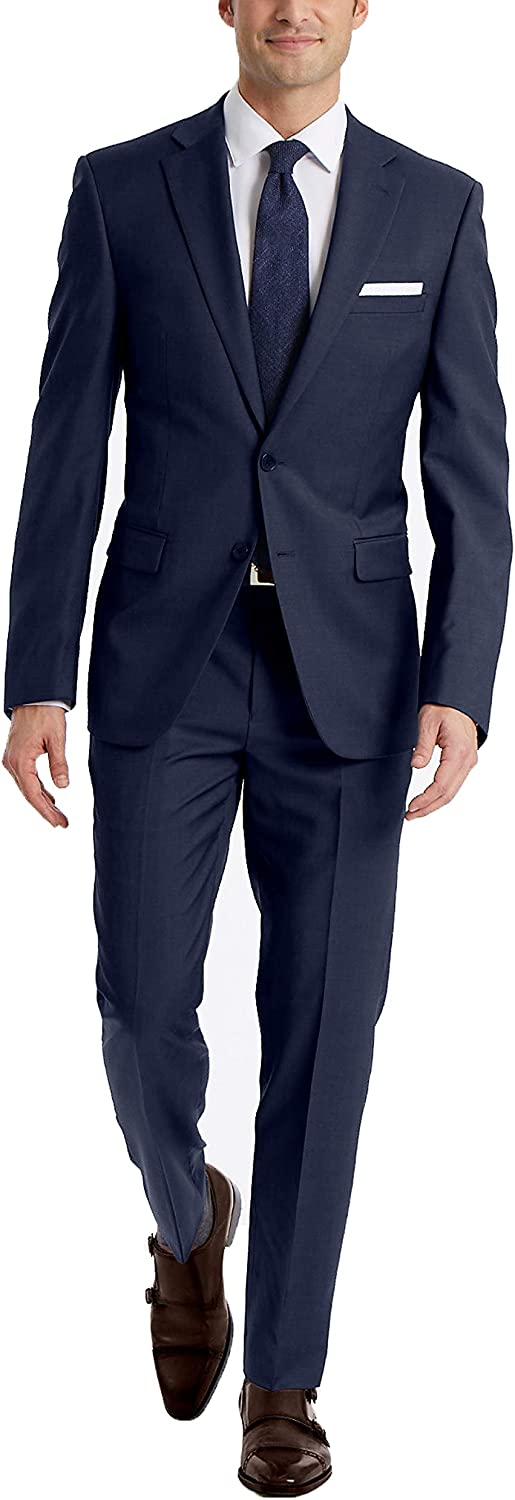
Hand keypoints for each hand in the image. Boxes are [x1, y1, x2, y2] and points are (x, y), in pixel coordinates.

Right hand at [2, 705, 69, 826]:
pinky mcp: (16, 756)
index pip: (34, 794)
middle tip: (62, 823)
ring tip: (58, 814)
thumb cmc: (45, 713)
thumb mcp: (57, 739)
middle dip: (46, 810)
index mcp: (20, 761)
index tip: (59, 822)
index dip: (46, 811)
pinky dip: (38, 789)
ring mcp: (11, 760)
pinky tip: (50, 797)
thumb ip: (59, 764)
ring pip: (27, 787)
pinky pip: (26, 778)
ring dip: (42, 801)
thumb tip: (63, 786)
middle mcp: (12, 762)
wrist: (34, 696)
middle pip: (29, 794)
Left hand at [405, 704, 477, 819]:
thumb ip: (423, 745)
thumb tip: (416, 765)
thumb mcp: (427, 722)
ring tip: (416, 811)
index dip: (426, 799)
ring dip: (434, 804)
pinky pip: (454, 785)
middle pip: (448, 794)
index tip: (411, 807)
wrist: (457, 700)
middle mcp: (467, 760)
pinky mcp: (465, 763)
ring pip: (452, 792)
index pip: (442, 785)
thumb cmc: (443, 707)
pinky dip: (441, 795)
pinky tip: (429, 800)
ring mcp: (468, 762)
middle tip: (410, 816)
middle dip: (428, 808)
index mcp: (459, 752)